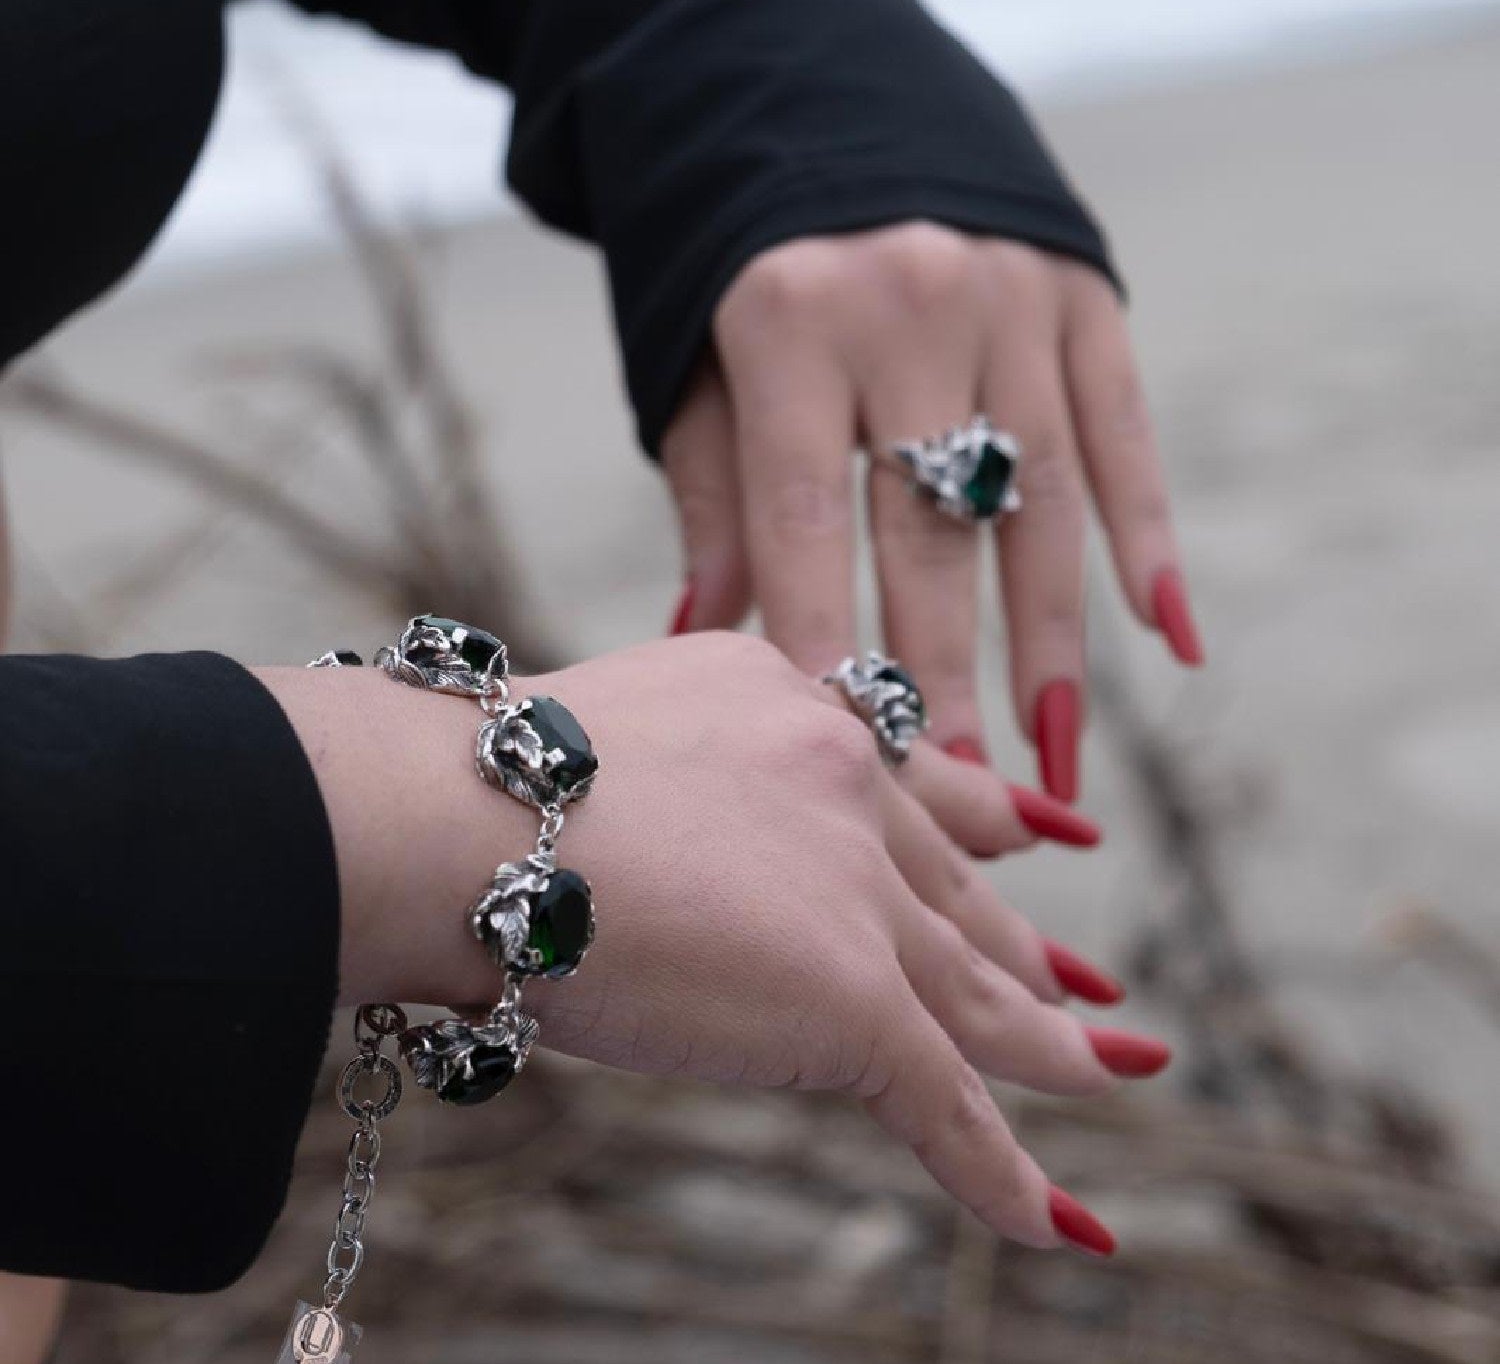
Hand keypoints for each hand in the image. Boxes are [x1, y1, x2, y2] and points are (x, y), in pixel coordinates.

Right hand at [267, 634, 1167, 1254]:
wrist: (461, 813)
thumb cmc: (474, 787)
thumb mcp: (612, 747)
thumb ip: (673, 785)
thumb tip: (655, 843)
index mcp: (783, 704)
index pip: (908, 773)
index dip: (986, 815)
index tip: (1043, 828)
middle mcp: (841, 776)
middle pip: (956, 888)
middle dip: (1025, 938)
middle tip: (1089, 975)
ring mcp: (853, 884)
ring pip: (972, 989)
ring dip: (1050, 1043)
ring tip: (1118, 1065)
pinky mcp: (847, 990)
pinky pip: (943, 1100)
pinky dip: (998, 1170)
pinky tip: (1059, 1221)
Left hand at [660, 223, 1202, 803]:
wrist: (822, 94)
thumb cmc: (742, 265)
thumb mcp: (700, 367)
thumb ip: (716, 495)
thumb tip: (706, 633)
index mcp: (788, 323)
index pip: (806, 518)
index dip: (824, 643)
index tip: (844, 757)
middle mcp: (907, 305)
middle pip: (929, 528)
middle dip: (939, 670)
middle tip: (952, 793)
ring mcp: (1009, 294)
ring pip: (1039, 500)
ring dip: (1047, 638)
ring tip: (1050, 757)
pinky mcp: (1083, 289)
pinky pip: (1124, 430)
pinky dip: (1147, 535)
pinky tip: (1171, 633)